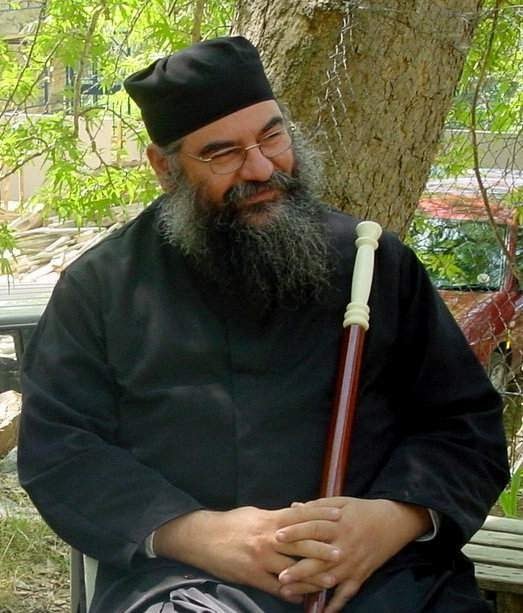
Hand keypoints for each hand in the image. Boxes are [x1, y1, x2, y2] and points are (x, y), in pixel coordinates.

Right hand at [153, 504, 341, 603]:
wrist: (203, 537)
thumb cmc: (231, 523)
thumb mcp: (255, 514)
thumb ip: (276, 517)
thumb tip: (295, 514)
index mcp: (269, 519)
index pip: (301, 516)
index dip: (321, 516)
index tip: (339, 516)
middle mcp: (268, 538)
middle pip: (301, 543)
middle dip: (323, 548)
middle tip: (343, 552)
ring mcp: (261, 559)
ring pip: (292, 569)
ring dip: (313, 576)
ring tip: (331, 580)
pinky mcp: (252, 576)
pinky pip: (275, 587)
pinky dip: (291, 593)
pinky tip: (303, 598)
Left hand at [276, 497, 430, 611]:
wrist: (392, 523)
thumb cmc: (362, 511)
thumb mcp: (340, 502)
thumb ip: (316, 506)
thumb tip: (292, 507)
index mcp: (338, 525)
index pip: (314, 528)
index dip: (296, 532)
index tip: (277, 536)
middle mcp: (344, 546)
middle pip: (318, 559)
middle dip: (299, 568)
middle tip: (280, 575)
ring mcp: (352, 564)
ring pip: (327, 578)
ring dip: (307, 586)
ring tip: (287, 591)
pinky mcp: (360, 576)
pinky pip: (346, 594)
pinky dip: (335, 605)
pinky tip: (321, 612)